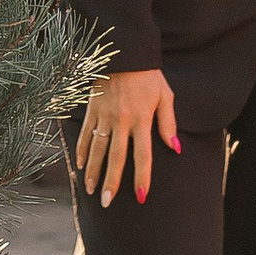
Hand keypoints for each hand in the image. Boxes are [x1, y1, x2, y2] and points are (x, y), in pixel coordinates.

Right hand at [75, 66, 180, 206]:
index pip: (143, 155)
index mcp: (141, 119)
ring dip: (93, 172)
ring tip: (91, 190)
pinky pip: (85, 134)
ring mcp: (104, 116)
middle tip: (107, 202)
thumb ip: (168, 123)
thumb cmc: (149, 76)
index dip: (142, 177)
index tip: (141, 197)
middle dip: (111, 182)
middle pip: (116, 158)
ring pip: (96, 150)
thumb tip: (175, 148)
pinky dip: (81, 151)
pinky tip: (80, 166)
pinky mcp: (92, 110)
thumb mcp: (165, 96)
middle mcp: (121, 121)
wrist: (124, 52)